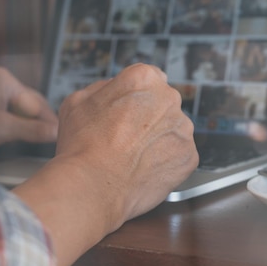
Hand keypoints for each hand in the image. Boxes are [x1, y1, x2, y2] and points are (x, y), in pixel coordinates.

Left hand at [0, 67, 57, 155]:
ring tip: (42, 141)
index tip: (62, 136)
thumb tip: (57, 132)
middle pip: (30, 105)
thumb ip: (32, 130)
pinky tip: (22, 138)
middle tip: (55, 140)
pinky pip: (9, 115)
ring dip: (29, 126)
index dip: (50, 121)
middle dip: (40, 122)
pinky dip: (17, 126)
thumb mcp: (1, 129)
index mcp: (4, 80)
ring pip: (20, 111)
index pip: (38, 102)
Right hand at [13, 63, 198, 265]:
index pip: (148, 79)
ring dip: (158, 140)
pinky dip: (166, 162)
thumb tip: (113, 89)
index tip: (126, 111)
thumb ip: (102, 88)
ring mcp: (182, 128)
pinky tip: (144, 169)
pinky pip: (179, 156)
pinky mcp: (189, 156)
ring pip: (172, 130)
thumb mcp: (77, 101)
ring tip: (133, 156)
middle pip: (162, 104)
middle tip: (126, 137)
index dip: (134, 97)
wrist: (93, 186)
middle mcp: (168, 99)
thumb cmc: (83, 146)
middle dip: (148, 118)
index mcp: (143, 78)